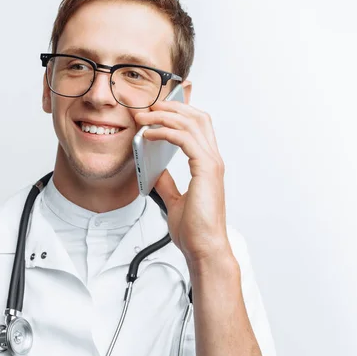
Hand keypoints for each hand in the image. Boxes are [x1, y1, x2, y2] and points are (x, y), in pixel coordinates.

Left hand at [134, 99, 229, 263]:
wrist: (203, 248)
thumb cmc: (194, 229)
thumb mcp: (174, 200)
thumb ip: (167, 182)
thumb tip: (155, 170)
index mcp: (207, 165)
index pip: (197, 126)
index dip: (177, 113)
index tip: (154, 112)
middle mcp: (212, 160)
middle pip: (196, 117)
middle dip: (171, 107)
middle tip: (148, 107)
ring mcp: (211, 163)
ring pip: (190, 123)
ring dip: (164, 116)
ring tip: (144, 117)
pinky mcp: (205, 169)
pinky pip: (184, 139)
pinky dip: (165, 132)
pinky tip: (149, 134)